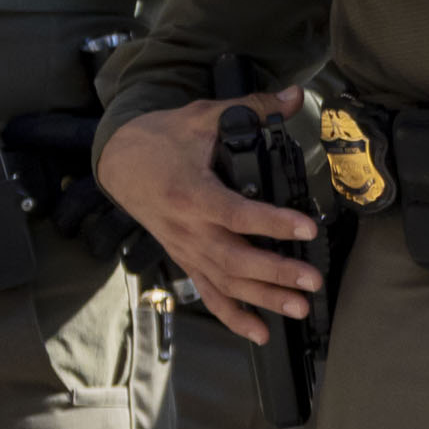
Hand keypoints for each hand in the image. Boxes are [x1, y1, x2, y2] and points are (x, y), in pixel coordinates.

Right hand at [98, 93, 326, 342]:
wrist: (117, 162)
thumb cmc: (160, 139)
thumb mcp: (201, 116)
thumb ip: (251, 106)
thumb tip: (295, 95)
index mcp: (192, 192)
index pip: (237, 213)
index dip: (273, 223)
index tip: (306, 228)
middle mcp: (188, 228)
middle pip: (235, 259)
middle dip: (276, 274)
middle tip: (311, 281)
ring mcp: (185, 248)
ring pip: (226, 282)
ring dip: (263, 299)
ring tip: (299, 308)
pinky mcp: (185, 259)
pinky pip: (209, 293)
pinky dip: (233, 316)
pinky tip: (260, 333)